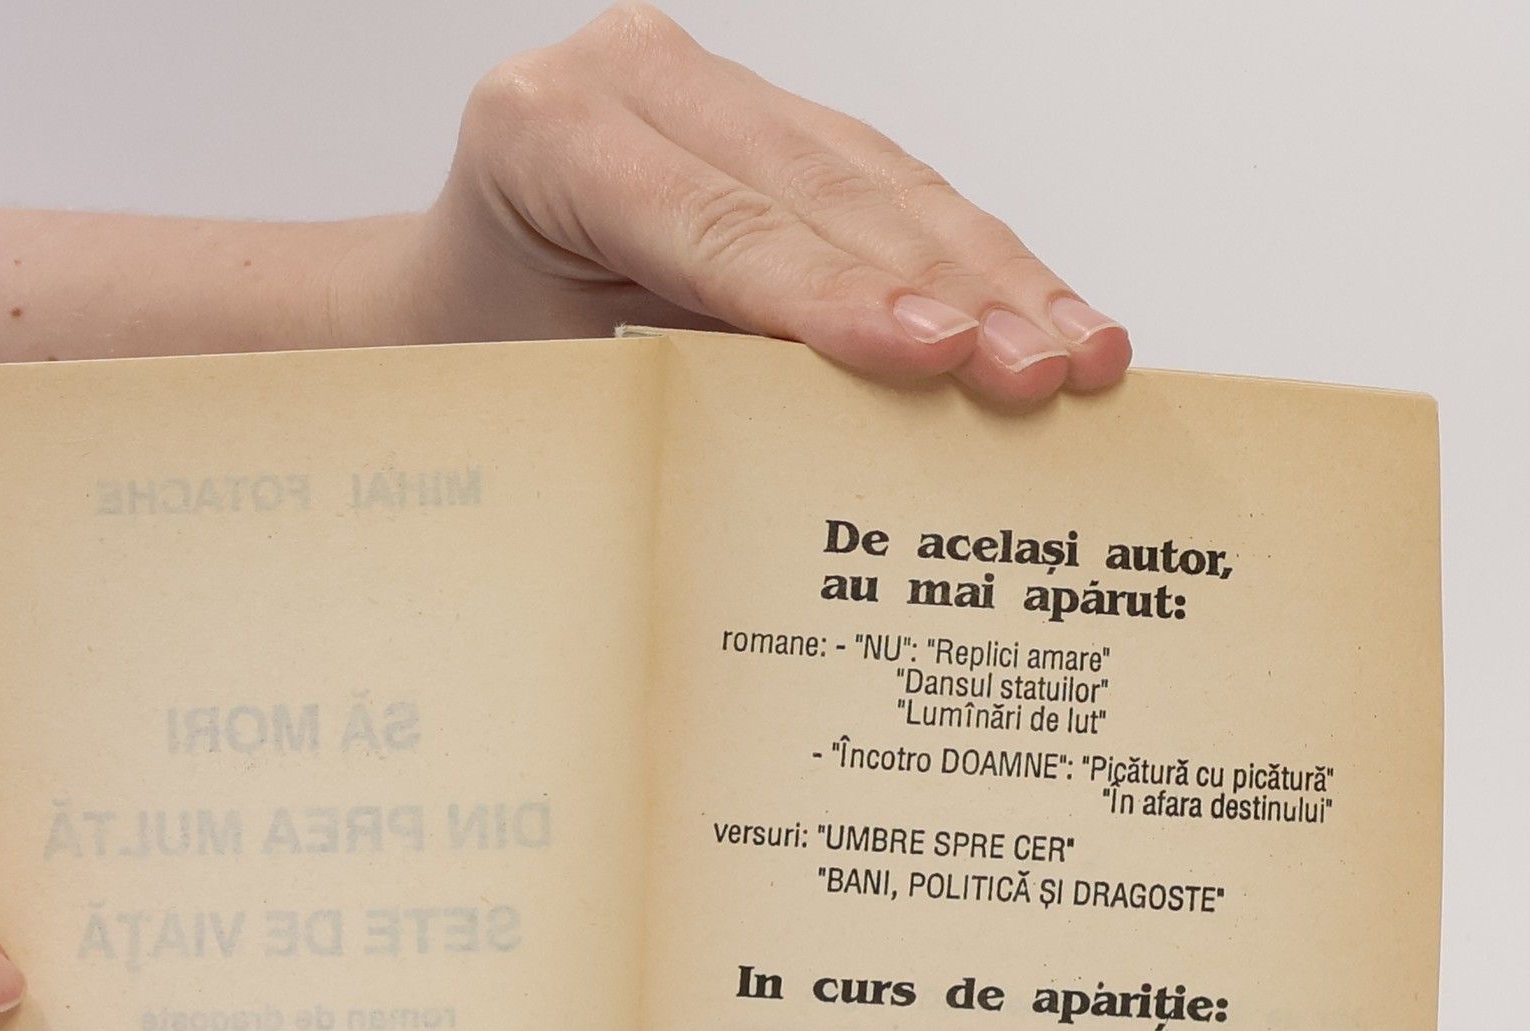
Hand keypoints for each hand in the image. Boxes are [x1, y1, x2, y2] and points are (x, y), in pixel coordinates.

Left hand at [409, 5, 1129, 404]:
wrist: (451, 311)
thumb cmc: (488, 364)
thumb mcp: (552, 389)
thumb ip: (683, 389)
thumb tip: (844, 454)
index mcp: (543, 131)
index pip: (714, 220)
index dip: (833, 291)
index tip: (934, 352)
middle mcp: (631, 78)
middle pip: (819, 188)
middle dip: (946, 288)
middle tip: (1038, 373)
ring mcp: (709, 86)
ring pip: (878, 179)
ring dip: (992, 276)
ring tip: (1079, 355)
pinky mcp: (771, 121)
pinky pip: (889, 189)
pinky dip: (975, 261)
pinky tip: (1050, 312)